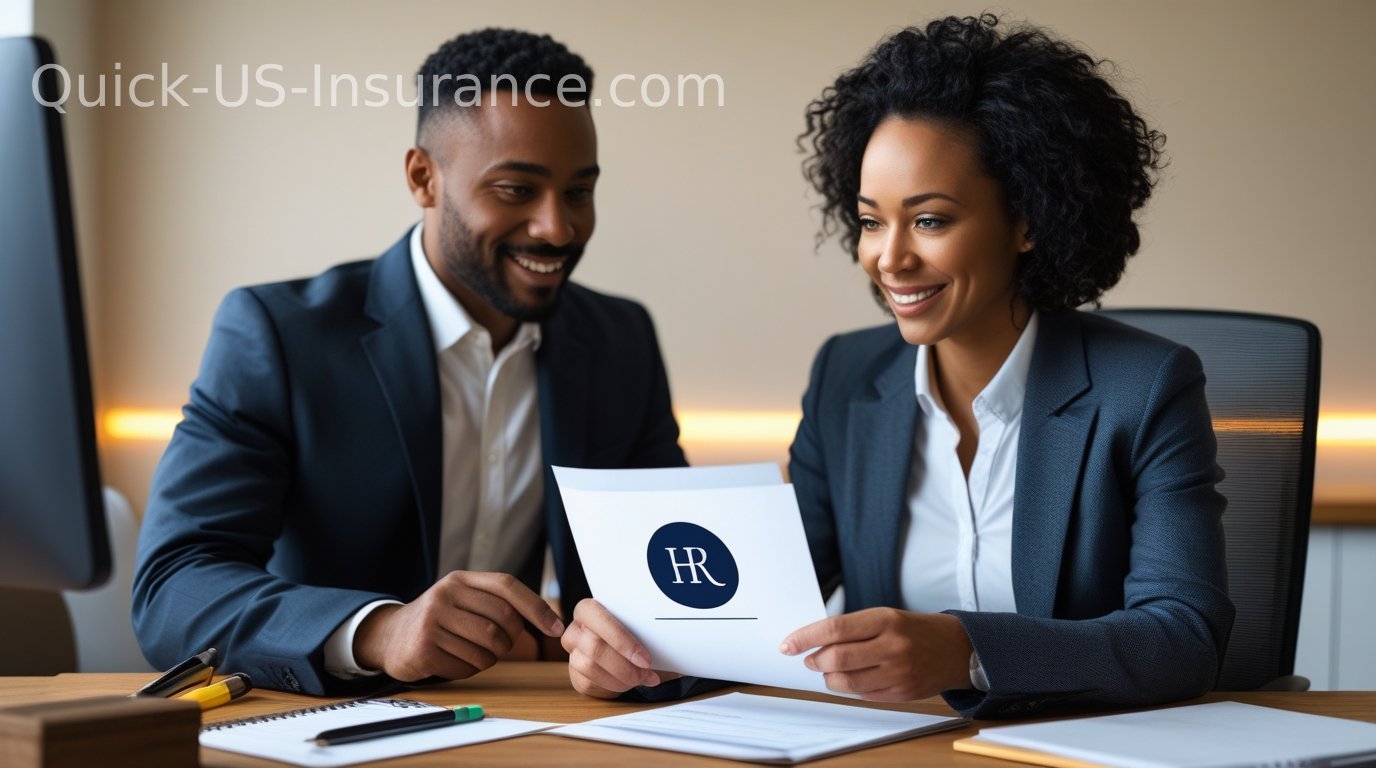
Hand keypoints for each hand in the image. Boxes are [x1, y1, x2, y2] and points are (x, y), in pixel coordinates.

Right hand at [353, 571, 562, 681]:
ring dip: (488, 658)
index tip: (556, 628)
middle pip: (502, 622)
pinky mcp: (423, 648)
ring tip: (472, 653)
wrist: (390, 636)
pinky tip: (454, 661)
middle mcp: (445, 595)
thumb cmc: (440, 620)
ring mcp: (432, 621)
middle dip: (510, 640)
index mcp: (460, 580)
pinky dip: (468, 670)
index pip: (507, 586)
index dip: (536, 607)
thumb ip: (497, 602)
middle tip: (499, 646)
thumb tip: (549, 622)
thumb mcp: (462, 599)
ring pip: (487, 648)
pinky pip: (466, 667)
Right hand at [562, 598, 678, 697]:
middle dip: (626, 667)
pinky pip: (590, 685)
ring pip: (591, 668)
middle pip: (595, 648)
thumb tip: (674, 639)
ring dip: (622, 678)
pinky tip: (628, 683)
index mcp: (588, 610)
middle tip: (649, 674)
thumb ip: (646, 628)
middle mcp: (576, 630)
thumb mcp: (640, 626)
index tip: (645, 660)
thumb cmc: (635, 635)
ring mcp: (572, 653)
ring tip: (642, 679)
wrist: (626, 652)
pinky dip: (614, 687)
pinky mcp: (576, 675)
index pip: (597, 619)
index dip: (622, 641)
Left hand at [779, 608, 972, 700]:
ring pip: (846, 682)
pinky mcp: (901, 693)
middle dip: (815, 661)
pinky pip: (862, 694)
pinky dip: (850, 687)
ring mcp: (898, 672)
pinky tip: (854, 677)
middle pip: (837, 658)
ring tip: (829, 670)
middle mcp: (892, 646)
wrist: (956, 649)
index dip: (806, 637)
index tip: (788, 644)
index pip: (835, 629)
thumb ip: (852, 629)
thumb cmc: (913, 630)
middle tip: (809, 659)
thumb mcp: (885, 616)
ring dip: (828, 678)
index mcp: (885, 619)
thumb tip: (813, 643)